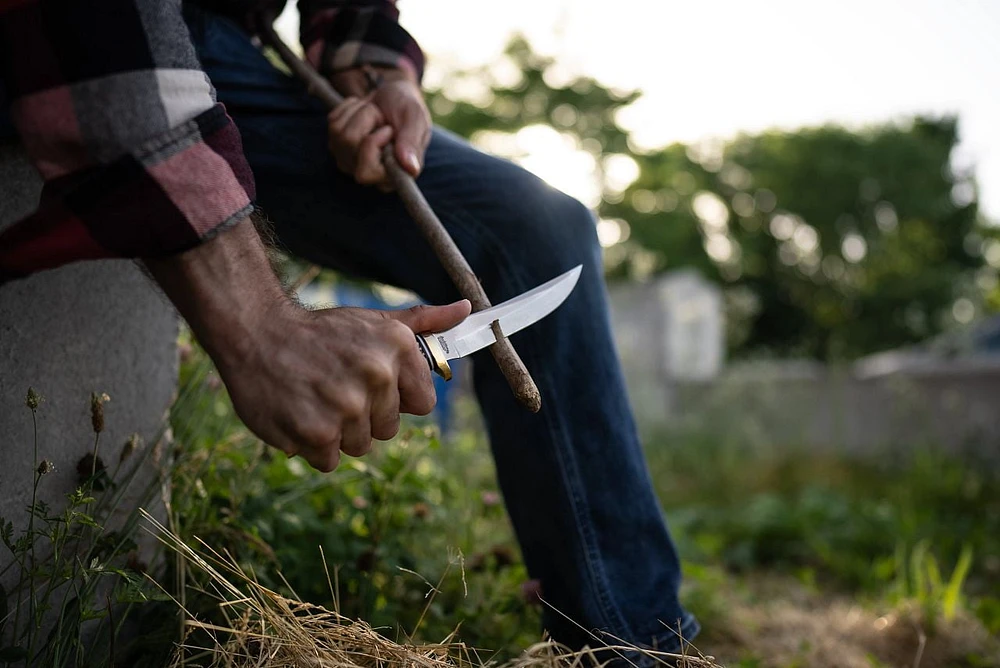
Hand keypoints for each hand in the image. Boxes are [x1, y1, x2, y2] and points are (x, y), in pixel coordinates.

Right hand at [218, 299, 469, 471]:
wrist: (255, 333)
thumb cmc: (321, 332)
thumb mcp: (375, 320)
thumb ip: (423, 322)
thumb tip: (468, 309)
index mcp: (398, 347)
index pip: (423, 404)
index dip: (397, 399)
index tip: (371, 384)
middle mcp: (377, 375)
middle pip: (387, 429)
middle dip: (363, 415)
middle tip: (334, 386)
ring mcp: (347, 406)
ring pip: (359, 447)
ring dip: (337, 432)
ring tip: (314, 397)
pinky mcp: (317, 433)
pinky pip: (329, 460)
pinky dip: (312, 446)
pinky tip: (298, 413)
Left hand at [327, 71, 430, 188]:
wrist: (394, 95)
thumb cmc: (407, 109)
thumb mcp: (415, 119)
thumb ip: (412, 143)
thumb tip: (411, 168)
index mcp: (393, 175)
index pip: (366, 174)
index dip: (373, 145)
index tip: (389, 130)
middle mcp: (369, 174)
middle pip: (349, 145)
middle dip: (366, 120)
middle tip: (383, 119)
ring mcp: (350, 161)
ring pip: (340, 133)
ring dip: (360, 113)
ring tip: (376, 114)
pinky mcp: (336, 146)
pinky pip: (334, 122)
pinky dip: (350, 109)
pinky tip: (364, 113)